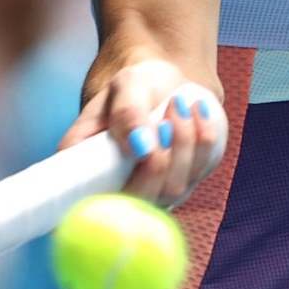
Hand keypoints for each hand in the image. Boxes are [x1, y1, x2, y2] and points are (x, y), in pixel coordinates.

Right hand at [59, 57, 225, 208]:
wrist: (168, 86)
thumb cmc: (138, 87)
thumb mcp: (127, 85)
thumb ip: (127, 112)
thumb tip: (141, 148)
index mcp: (86, 167)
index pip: (86, 202)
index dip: (109, 194)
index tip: (139, 151)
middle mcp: (118, 188)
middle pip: (139, 199)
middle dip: (158, 161)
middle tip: (164, 121)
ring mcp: (152, 192)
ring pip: (173, 188)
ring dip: (182, 142)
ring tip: (178, 103)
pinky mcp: (183, 184)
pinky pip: (199, 172)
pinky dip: (202, 138)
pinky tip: (197, 111)